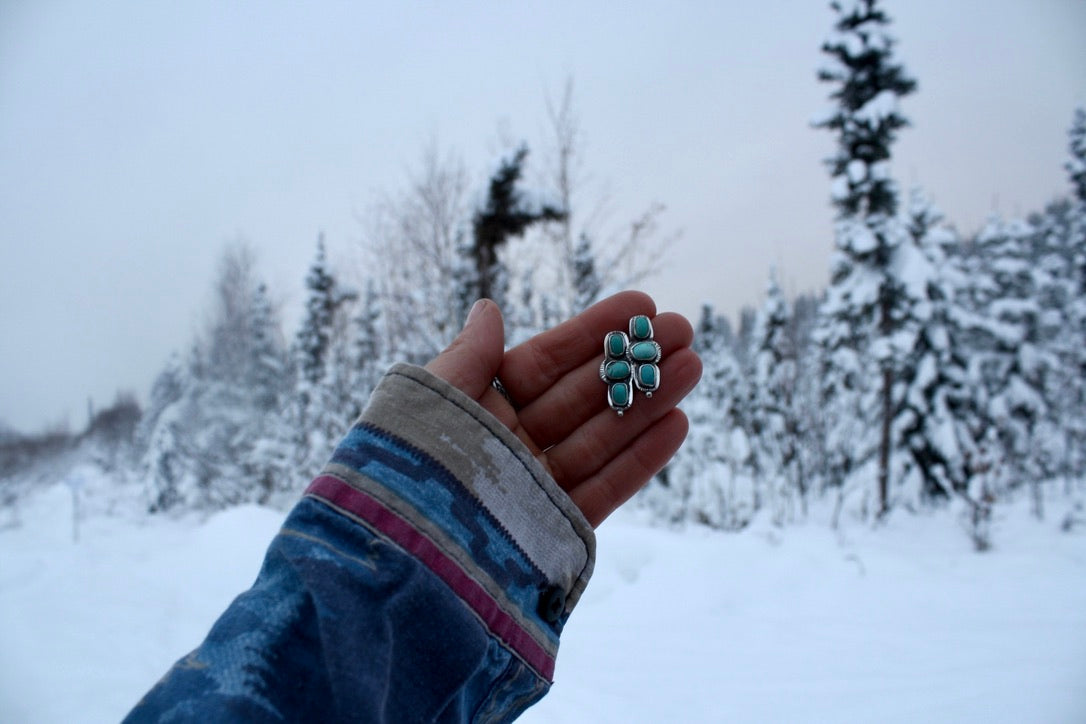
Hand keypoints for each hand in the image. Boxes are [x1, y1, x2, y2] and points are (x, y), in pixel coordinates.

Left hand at [426, 291, 700, 526]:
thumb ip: (470, 356)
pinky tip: (677, 423)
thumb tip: (488, 308)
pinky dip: (641, 458)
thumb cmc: (408, 465)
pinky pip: (605, 488)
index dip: (593, 333)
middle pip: (585, 396)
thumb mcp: (433, 396)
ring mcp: (536, 487)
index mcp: (481, 409)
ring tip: (693, 366)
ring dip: (649, 402)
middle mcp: (512, 445)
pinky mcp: (555, 528)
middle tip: (682, 329)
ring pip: (603, 437)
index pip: (548, 362)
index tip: (640, 304)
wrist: (402, 553)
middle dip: (634, 362)